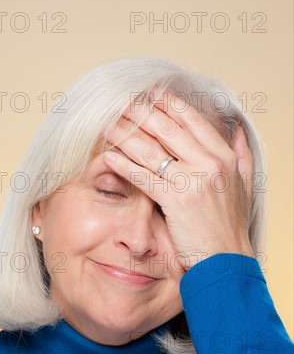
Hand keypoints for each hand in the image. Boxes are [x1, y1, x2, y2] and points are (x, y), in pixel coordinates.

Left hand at [103, 89, 253, 270]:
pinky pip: (143, 176)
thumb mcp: (245, 185)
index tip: (151, 93)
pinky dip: (123, 165)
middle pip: (167, 128)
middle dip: (141, 113)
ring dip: (125, 134)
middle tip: (120, 103)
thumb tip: (236, 129)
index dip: (169, 103)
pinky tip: (108, 157)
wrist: (226, 259)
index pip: (192, 119)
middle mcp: (209, 163)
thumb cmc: (231, 224)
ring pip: (150, 149)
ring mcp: (192, 181)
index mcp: (224, 155)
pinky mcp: (175, 200)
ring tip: (107, 125)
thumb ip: (242, 154)